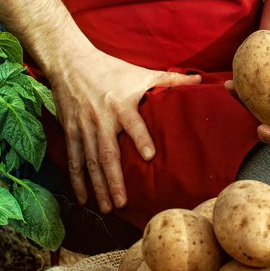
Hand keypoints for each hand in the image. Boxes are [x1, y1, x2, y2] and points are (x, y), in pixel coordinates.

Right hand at [48, 47, 201, 212]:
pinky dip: (76, 179)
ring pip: (90, 161)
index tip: (150, 156)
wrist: (70, 62)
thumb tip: (199, 78)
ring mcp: (84, 127)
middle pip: (107, 152)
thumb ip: (170, 79)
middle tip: (123, 202)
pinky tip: (82, 198)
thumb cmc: (110, 68)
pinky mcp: (70, 131)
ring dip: (97, 186)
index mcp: (121, 104)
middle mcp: (101, 118)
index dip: (141, 138)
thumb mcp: (141, 72)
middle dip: (114, 179)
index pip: (133, 123)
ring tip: (106, 208)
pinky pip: (73, 159)